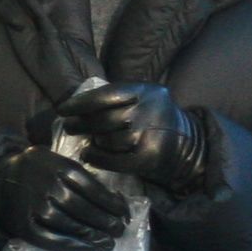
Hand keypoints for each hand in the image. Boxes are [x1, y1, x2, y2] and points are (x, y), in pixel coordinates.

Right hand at [0, 143, 132, 250]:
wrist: (1, 179)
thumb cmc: (39, 171)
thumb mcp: (60, 162)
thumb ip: (84, 177)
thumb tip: (116, 199)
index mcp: (61, 168)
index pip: (95, 190)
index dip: (114, 205)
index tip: (125, 215)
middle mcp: (50, 187)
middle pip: (86, 209)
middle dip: (107, 223)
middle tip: (119, 231)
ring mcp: (37, 208)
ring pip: (73, 226)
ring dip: (94, 237)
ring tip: (108, 243)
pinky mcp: (27, 227)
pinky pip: (55, 240)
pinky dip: (75, 247)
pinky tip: (88, 248)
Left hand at [55, 81, 206, 192]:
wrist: (188, 144)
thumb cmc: (155, 120)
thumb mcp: (143, 99)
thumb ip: (117, 99)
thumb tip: (76, 107)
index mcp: (146, 91)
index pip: (106, 94)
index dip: (80, 102)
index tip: (63, 109)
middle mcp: (149, 110)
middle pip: (104, 118)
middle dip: (81, 123)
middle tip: (69, 127)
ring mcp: (150, 135)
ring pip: (108, 139)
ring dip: (92, 141)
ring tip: (86, 141)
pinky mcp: (149, 157)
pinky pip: (114, 160)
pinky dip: (97, 158)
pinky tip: (88, 156)